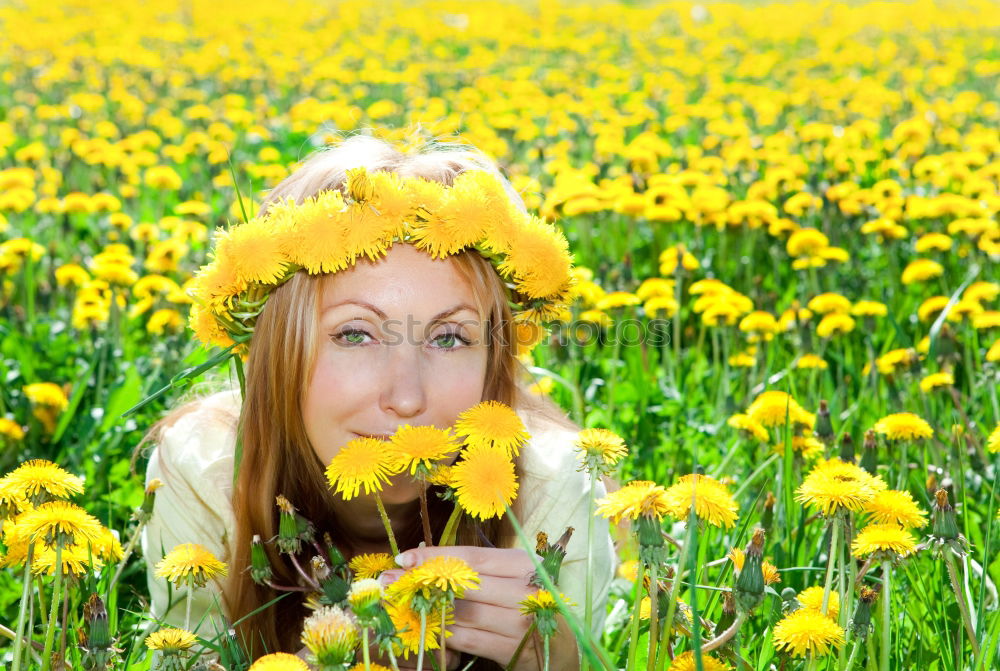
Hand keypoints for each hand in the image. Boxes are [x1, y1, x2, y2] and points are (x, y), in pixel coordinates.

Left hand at [381, 546, 578, 670]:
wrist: (562, 648)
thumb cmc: (529, 606)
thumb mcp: (510, 581)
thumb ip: (476, 572)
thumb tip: (422, 561)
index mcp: (523, 565)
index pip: (472, 557)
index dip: (434, 556)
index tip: (403, 558)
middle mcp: (524, 590)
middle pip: (463, 582)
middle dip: (421, 581)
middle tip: (390, 582)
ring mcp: (520, 621)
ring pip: (463, 612)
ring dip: (427, 608)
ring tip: (400, 605)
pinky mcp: (513, 649)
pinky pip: (468, 639)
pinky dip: (443, 634)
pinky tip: (425, 629)